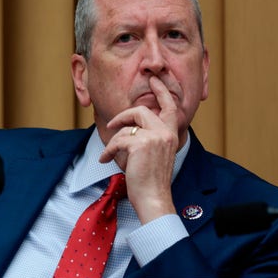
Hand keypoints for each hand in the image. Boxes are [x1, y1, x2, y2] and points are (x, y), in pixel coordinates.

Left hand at [99, 76, 178, 223]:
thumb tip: (131, 127)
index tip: (154, 79)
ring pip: (126, 129)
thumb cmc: (152, 180)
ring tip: (109, 153)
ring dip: (113, 141)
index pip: (170, 106)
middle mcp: (166, 132)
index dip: (161, 90)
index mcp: (171, 134)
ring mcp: (154, 137)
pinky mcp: (140, 145)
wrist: (153, 198)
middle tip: (112, 124)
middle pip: (141, 111)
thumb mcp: (156, 154)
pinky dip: (108, 151)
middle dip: (123, 116)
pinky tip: (106, 160)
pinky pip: (117, 141)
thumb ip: (151, 137)